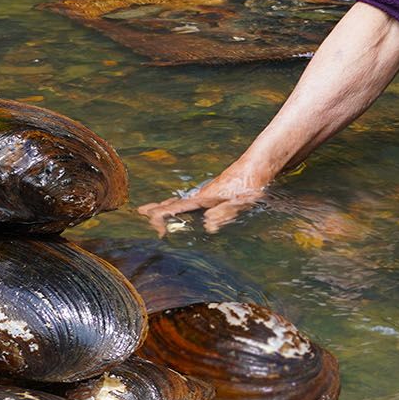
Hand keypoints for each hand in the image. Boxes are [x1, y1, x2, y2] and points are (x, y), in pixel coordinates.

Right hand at [138, 169, 270, 234]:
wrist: (257, 166)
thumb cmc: (250, 186)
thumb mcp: (241, 203)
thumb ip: (225, 213)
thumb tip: (207, 226)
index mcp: (203, 198)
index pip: (176, 208)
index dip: (162, 219)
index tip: (160, 232)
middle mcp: (200, 196)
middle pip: (172, 203)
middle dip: (155, 210)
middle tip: (140, 214)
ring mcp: (204, 195)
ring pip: (178, 200)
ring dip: (163, 206)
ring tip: (149, 210)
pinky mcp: (211, 194)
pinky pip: (187, 200)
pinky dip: (175, 204)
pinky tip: (177, 207)